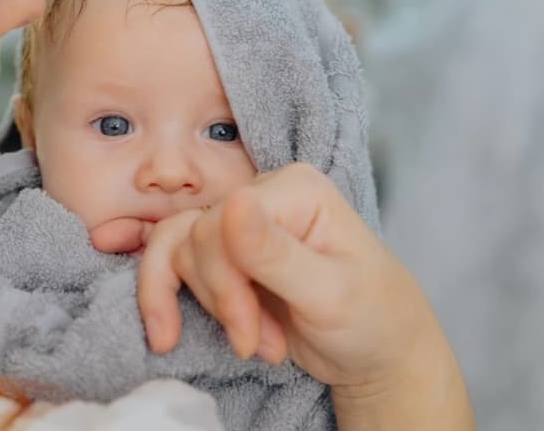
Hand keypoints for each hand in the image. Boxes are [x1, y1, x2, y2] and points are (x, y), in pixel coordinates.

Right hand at [138, 164, 473, 429]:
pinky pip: (174, 260)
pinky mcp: (227, 254)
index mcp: (295, 189)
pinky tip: (167, 334)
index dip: (224, 283)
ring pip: (180, 248)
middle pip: (196, 236)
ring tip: (251, 345)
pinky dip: (167, 297)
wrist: (376, 354)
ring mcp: (242, 224)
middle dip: (221, 300)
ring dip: (207, 305)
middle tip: (258, 345)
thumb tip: (234, 203)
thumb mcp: (329, 294)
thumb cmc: (371, 319)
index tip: (249, 334)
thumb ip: (277, 253)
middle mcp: (263, 195)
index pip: (221, 221)